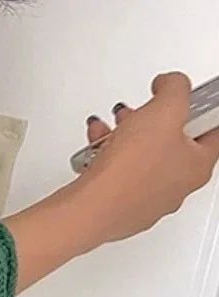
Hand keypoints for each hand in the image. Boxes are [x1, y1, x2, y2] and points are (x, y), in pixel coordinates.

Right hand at [75, 72, 218, 243]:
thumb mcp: (165, 108)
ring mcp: (148, 203)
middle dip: (153, 124)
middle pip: (172, 145)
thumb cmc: (128, 170)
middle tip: (142, 114)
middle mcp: (177, 189)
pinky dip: (109, 162)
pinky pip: (119, 179)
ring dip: (127, 140)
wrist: (90, 207)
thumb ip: (175, 88)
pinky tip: (97, 152)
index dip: (198, 108)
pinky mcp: (120, 211)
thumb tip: (171, 84)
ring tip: (112, 131)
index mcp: (198, 166)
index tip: (183, 100)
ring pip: (143, 162)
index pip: (212, 130)